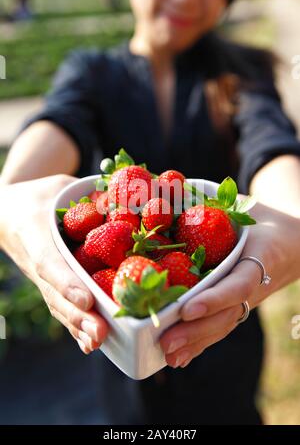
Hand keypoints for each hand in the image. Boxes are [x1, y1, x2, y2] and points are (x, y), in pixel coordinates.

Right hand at [0, 174, 108, 353]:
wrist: (8, 212)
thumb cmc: (38, 196)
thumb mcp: (58, 184)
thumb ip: (89, 193)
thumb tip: (132, 199)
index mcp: (34, 232)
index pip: (49, 262)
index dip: (66, 283)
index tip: (86, 301)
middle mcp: (35, 260)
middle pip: (55, 293)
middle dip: (78, 315)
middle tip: (100, 333)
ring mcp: (40, 276)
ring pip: (58, 305)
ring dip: (78, 326)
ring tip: (99, 343)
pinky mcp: (48, 284)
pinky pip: (61, 306)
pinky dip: (75, 325)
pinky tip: (92, 343)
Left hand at [159, 202, 299, 367]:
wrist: (294, 242)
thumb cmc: (265, 221)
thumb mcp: (246, 207)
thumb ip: (216, 204)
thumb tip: (167, 187)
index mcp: (260, 260)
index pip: (239, 284)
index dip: (215, 298)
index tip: (188, 308)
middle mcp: (254, 286)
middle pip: (226, 315)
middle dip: (196, 330)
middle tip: (165, 341)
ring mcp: (247, 301)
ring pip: (221, 326)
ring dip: (194, 342)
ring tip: (166, 355)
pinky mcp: (239, 307)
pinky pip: (220, 327)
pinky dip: (200, 344)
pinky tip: (179, 359)